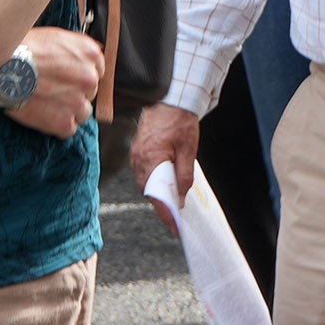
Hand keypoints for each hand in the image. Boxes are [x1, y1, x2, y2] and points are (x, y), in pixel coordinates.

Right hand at [0, 27, 103, 140]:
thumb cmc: (22, 48)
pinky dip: (57, 124)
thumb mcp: (55, 35)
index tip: (66, 77)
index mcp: (90, 54)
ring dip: (68, 110)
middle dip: (74, 92)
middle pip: (89, 91)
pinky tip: (42, 112)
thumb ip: (76, 48)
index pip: (96, 70)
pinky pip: (69, 129)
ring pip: (82, 112)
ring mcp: (79, 102)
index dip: (79, 75)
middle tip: (52, 89)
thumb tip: (87, 55)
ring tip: (46, 102)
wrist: (1, 68)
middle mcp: (90, 78)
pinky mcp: (65, 123)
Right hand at [129, 102, 201, 228]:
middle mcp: (139, 159)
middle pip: (149, 191)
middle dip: (162, 204)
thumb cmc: (179, 120)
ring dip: (159, 191)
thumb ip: (184, 175)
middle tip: (177, 217)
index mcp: (150, 160)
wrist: (170, 98)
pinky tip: (166, 181)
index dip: (166, 213)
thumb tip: (180, 197)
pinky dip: (155, 179)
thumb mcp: (188, 150)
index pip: (156, 196)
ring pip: (146, 182)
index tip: (175, 226)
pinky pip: (144, 171)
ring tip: (173, 200)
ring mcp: (135, 154)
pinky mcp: (137, 149)